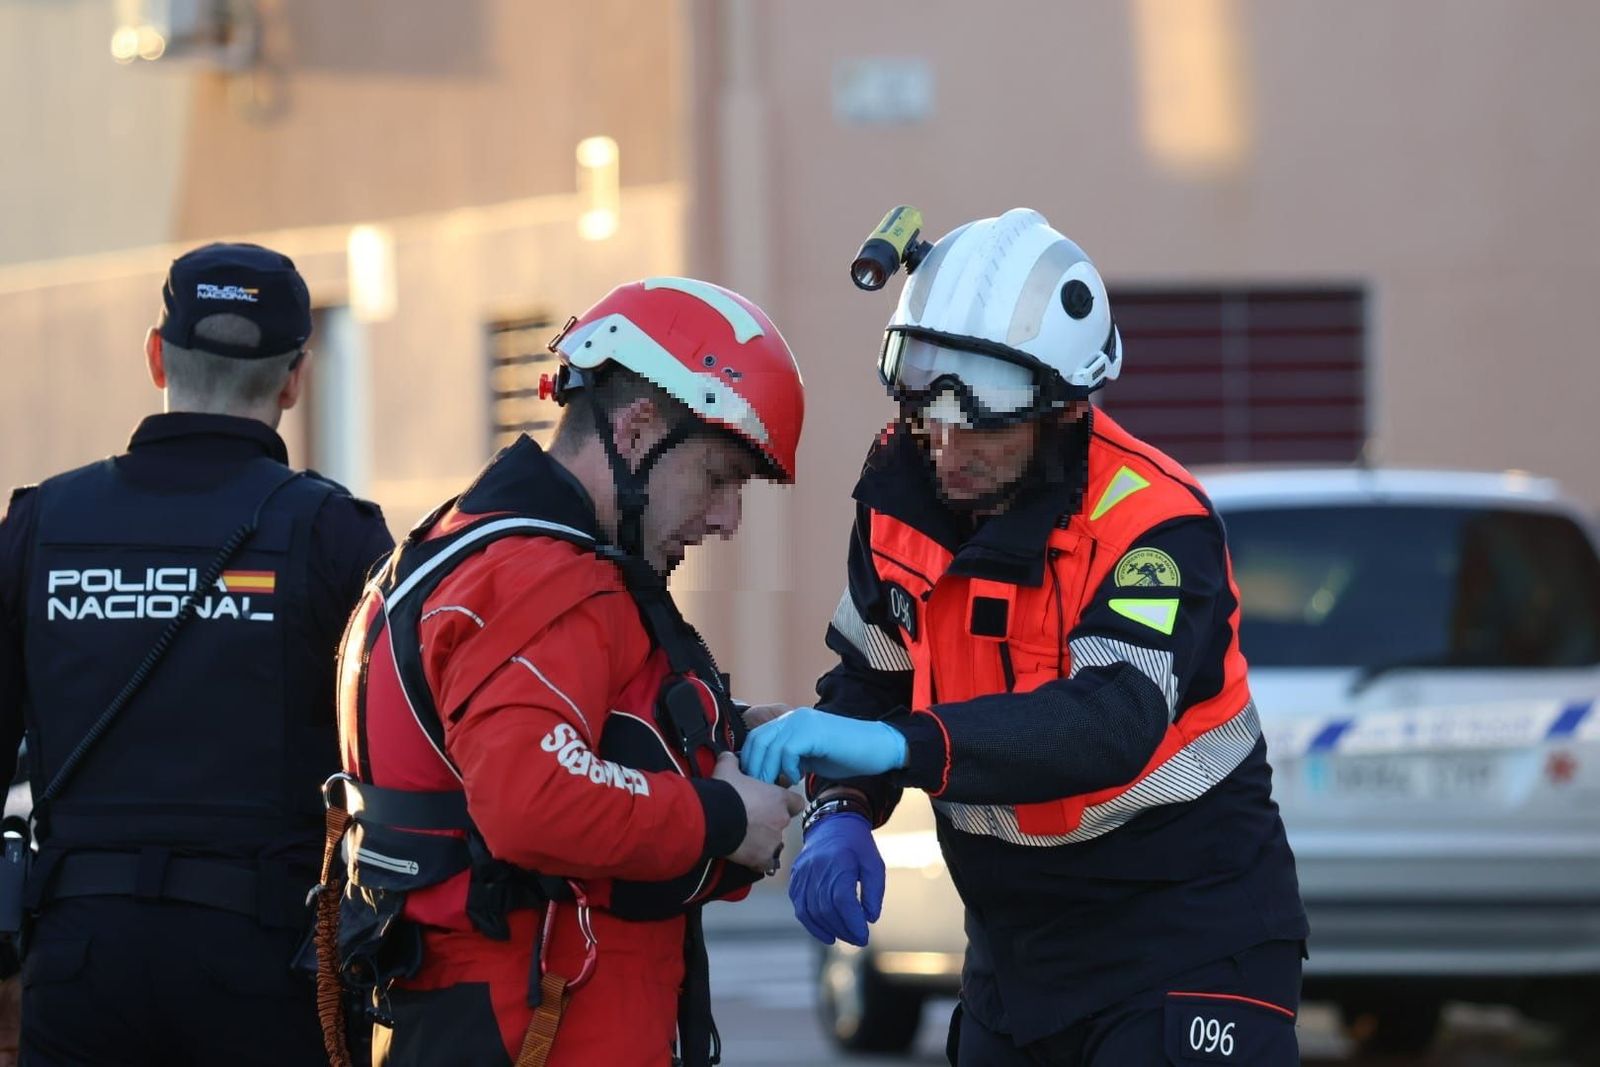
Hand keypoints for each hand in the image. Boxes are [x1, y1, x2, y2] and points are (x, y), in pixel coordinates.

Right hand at [712, 751, 803, 870]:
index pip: (796, 802)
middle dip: (769, 821)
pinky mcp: (762, 859)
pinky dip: (758, 860)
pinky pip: (765, 863)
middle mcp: (781, 821)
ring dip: (763, 840)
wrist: (713, 817)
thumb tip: (729, 755)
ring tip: (744, 837)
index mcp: (778, 798)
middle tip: (750, 819)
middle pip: (782, 822)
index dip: (786, 803)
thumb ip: (732, 761)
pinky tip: (746, 855)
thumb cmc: (725, 791)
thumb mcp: (727, 769)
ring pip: (773, 843)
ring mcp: (773, 842)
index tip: (773, 803)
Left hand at [741, 707, 907, 785]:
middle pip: (758, 740)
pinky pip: (788, 750)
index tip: (754, 782)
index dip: (751, 760)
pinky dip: (788, 767)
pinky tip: (797, 777)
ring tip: (778, 785)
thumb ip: (789, 760)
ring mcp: (803, 722)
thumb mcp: (809, 758)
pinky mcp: (813, 731)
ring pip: (770, 745)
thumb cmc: (845, 755)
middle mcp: (793, 718)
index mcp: (790, 722)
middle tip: (761, 787)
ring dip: (770, 769)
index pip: (757, 737)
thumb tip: (768, 776)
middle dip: (755, 766)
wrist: (876, 748)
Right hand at [788, 813, 884, 945]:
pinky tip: (826, 934)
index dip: (852, 923)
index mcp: (839, 863)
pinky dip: (811, 924)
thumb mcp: (874, 864)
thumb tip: (870, 918)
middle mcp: (817, 869)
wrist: (832, 823)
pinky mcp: (796, 878)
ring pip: (811, 911)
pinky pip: (800, 907)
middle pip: (826, 909)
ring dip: (828, 930)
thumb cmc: (857, 845)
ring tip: (844, 937)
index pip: (842, 901)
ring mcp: (803, 874)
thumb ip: (874, 892)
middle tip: (859, 940)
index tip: (865, 937)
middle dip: (844, 930)